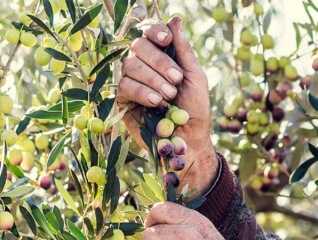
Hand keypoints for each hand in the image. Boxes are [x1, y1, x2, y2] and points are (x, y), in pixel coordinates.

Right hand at [117, 16, 217, 193]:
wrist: (189, 141)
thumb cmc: (195, 110)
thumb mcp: (195, 77)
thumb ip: (184, 50)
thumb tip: (175, 18)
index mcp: (162, 56)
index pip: (150, 33)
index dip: (155, 30)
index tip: (166, 39)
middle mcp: (144, 65)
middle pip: (138, 46)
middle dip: (159, 61)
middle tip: (177, 80)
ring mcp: (131, 81)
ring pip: (130, 65)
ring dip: (152, 79)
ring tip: (169, 96)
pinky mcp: (122, 100)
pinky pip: (124, 87)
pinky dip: (142, 92)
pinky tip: (156, 103)